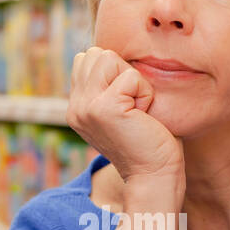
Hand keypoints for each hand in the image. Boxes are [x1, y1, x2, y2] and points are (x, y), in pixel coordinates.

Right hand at [67, 46, 183, 187]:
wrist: (155, 175)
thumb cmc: (148, 141)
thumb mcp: (119, 109)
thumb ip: (106, 85)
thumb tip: (108, 55)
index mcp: (76, 108)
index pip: (87, 58)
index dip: (115, 73)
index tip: (126, 105)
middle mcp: (74, 108)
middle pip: (96, 53)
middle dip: (122, 72)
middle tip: (133, 107)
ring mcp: (85, 107)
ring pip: (109, 58)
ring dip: (133, 81)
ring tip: (137, 110)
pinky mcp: (103, 108)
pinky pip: (131, 76)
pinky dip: (145, 93)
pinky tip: (143, 116)